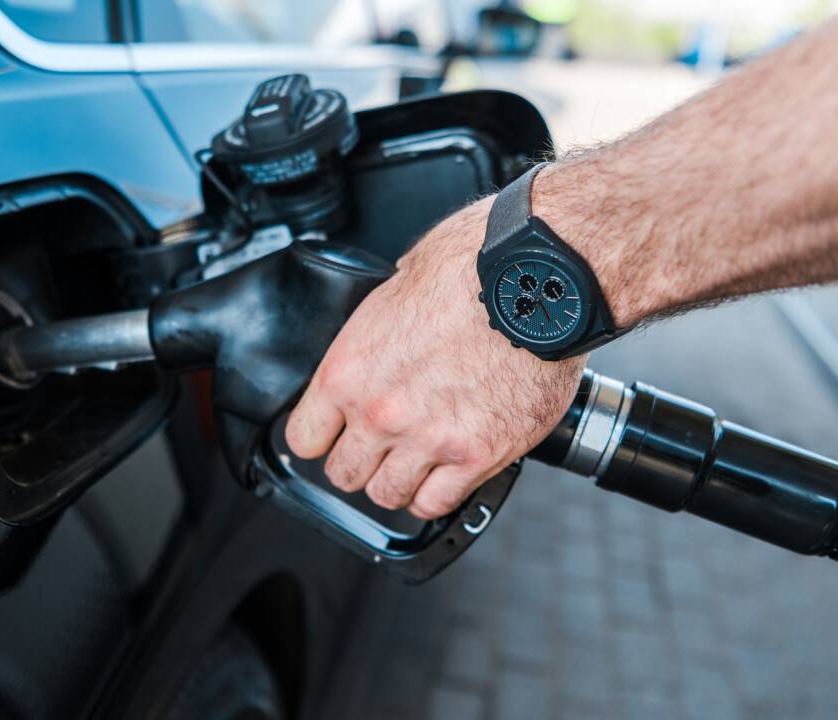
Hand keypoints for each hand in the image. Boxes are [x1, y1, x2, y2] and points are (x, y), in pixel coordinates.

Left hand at [285, 197, 584, 518]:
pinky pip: (437, 503)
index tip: (334, 433)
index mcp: (348, 370)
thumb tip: (377, 336)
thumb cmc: (471, 269)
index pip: (303, 438)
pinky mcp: (477, 456)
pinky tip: (443, 473)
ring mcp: (429, 440)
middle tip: (379, 446)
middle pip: (343, 474)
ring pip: (388, 495)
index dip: (320, 436)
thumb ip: (375, 332)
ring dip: (398, 481)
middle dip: (359, 461)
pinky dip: (437, 494)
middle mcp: (381, 413)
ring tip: (414, 460)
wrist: (534, 281)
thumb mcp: (394, 288)